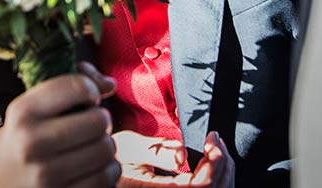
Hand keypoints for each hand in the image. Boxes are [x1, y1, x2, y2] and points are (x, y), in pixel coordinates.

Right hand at [0, 64, 120, 187]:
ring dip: (107, 146)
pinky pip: (106, 179)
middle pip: (99, 120)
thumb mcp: (35, 104)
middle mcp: (31, 143)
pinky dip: (108, 171)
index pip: (79, 87)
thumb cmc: (26, 132)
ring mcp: (45, 176)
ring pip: (106, 151)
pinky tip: (94, 167)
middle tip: (92, 125)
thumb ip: (72, 84)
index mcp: (24, 111)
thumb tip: (111, 85)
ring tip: (93, 146)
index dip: (91, 90)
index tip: (86, 99)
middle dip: (101, 120)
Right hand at [118, 132, 233, 187]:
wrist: (99, 170)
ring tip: (215, 149)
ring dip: (221, 171)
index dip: (215, 162)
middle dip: (222, 163)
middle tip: (216, 140)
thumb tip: (183, 156)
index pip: (202, 186)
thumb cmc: (112, 158)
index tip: (212, 138)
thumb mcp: (130, 148)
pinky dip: (212, 178)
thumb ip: (158, 151)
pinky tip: (207, 163)